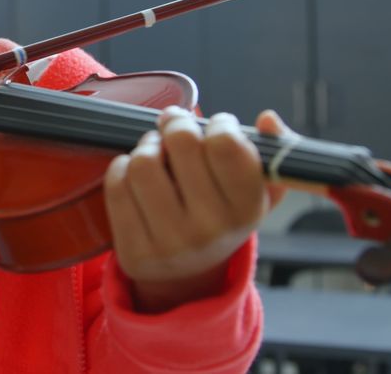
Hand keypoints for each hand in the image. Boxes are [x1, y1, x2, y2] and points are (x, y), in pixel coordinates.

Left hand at [103, 107, 289, 312]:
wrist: (190, 271)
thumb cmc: (222, 213)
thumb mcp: (257, 187)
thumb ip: (273, 149)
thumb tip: (268, 120)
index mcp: (247, 210)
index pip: (226, 144)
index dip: (218, 124)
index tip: (215, 128)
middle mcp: (211, 230)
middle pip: (181, 141)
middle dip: (177, 125)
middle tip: (177, 130)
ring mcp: (170, 243)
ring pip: (143, 161)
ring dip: (147, 147)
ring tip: (157, 155)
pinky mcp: (134, 251)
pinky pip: (116, 183)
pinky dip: (123, 168)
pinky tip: (138, 180)